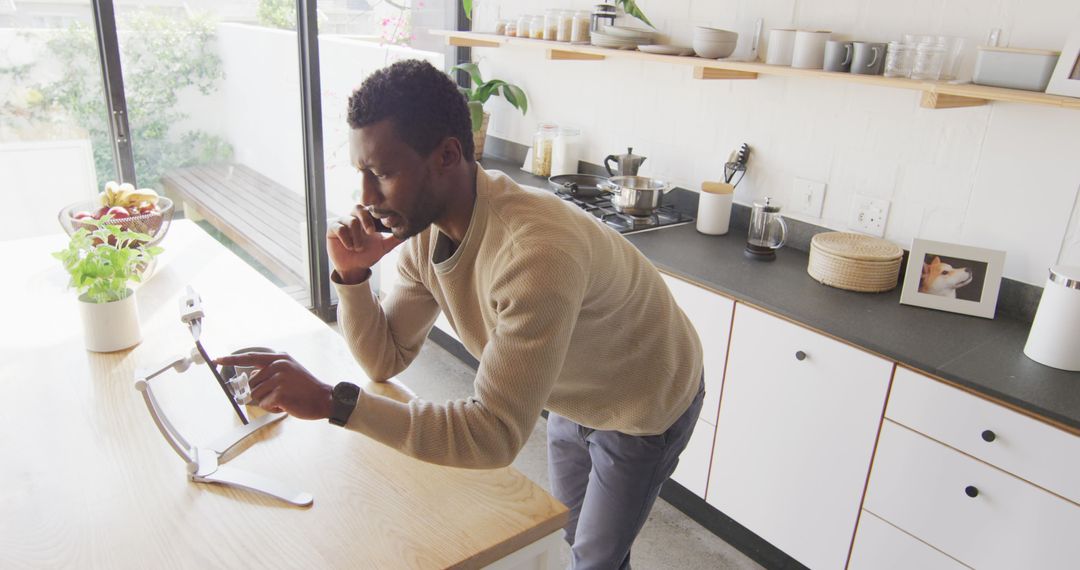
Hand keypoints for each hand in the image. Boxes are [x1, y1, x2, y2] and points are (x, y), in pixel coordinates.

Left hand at [214, 352, 333, 419]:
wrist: (324, 398)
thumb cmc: (306, 388)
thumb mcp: (290, 370)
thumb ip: (271, 370)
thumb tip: (251, 378)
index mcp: (279, 358)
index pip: (249, 357)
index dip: (231, 360)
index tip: (217, 360)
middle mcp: (278, 365)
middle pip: (252, 383)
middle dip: (262, 393)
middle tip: (280, 394)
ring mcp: (279, 378)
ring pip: (256, 395)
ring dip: (268, 401)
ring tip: (285, 398)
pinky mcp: (280, 393)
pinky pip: (265, 404)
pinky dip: (274, 408)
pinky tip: (287, 404)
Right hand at [327, 205, 402, 282]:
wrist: (353, 268)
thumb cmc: (367, 255)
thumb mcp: (383, 247)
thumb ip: (394, 239)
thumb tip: (409, 232)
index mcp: (366, 219)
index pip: (370, 209)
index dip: (376, 215)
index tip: (384, 225)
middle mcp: (354, 218)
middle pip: (358, 208)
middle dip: (366, 220)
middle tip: (371, 232)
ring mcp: (342, 222)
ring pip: (350, 221)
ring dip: (357, 237)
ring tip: (358, 248)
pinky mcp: (332, 228)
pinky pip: (339, 228)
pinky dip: (346, 238)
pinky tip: (350, 247)